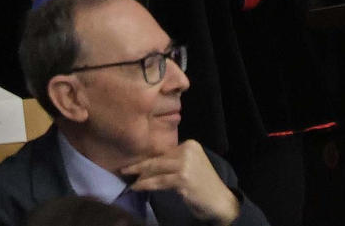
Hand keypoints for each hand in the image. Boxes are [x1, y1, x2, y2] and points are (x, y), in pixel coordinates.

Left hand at [122, 141, 241, 225]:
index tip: (134, 162)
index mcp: (190, 144)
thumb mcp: (190, 167)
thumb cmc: (203, 185)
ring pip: (156, 169)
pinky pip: (159, 181)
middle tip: (124, 169)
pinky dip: (146, 185)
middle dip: (139, 165)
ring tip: (129, 181)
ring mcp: (186, 164)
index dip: (148, 158)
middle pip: (158, 158)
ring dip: (140, 177)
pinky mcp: (183, 179)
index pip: (164, 151)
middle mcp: (188, 150)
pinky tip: (137, 187)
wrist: (220, 201)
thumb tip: (148, 164)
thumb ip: (174, 162)